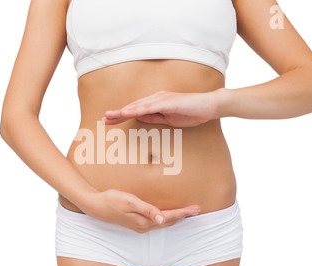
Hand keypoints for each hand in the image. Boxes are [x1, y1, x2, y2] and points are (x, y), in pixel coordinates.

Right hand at [80, 189, 201, 232]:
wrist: (95, 206)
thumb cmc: (112, 200)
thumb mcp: (129, 202)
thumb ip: (147, 210)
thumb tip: (162, 218)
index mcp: (144, 221)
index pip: (169, 217)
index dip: (184, 213)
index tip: (196, 208)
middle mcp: (144, 227)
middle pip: (169, 222)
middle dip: (184, 216)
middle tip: (197, 210)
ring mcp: (140, 227)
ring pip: (163, 223)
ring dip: (176, 218)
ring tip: (187, 213)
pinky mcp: (136, 224)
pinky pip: (156, 223)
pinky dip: (166, 219)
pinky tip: (168, 215)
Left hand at [102, 89, 221, 126]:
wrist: (209, 106)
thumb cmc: (191, 112)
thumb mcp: (168, 119)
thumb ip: (154, 117)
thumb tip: (139, 118)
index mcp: (156, 103)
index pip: (134, 111)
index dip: (120, 116)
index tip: (108, 122)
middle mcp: (156, 98)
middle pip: (133, 107)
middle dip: (117, 114)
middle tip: (102, 120)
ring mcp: (162, 99)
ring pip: (138, 106)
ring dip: (123, 111)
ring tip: (110, 116)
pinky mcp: (169, 101)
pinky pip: (150, 106)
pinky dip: (138, 109)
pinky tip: (129, 112)